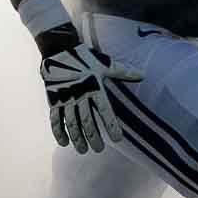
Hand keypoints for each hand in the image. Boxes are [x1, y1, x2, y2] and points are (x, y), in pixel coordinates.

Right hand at [36, 23, 143, 153]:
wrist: (58, 47)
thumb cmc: (84, 56)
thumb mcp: (105, 63)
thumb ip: (123, 72)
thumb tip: (143, 75)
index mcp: (94, 87)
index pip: (105, 111)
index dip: (111, 126)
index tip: (117, 139)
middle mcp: (79, 94)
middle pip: (87, 122)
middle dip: (93, 137)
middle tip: (99, 149)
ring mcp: (65, 98)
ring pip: (71, 123)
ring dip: (77, 138)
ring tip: (83, 150)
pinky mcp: (53, 99)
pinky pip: (55, 119)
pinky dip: (58, 132)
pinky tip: (64, 143)